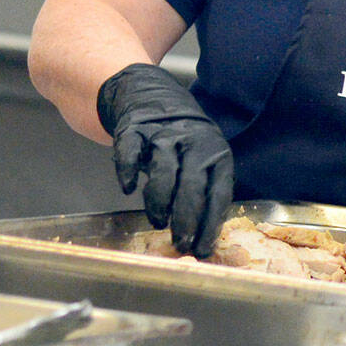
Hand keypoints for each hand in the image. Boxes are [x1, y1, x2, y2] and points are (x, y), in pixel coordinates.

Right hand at [96, 63, 234, 256]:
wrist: (148, 96)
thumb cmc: (182, 139)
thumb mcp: (202, 158)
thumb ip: (202, 189)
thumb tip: (201, 235)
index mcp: (217, 153)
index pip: (219, 192)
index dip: (211, 222)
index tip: (204, 249)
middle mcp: (194, 142)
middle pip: (193, 184)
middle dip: (186, 218)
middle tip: (180, 243)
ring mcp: (163, 134)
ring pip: (164, 170)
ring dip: (160, 201)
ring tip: (158, 222)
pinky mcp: (134, 129)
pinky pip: (130, 151)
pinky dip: (128, 169)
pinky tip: (127, 187)